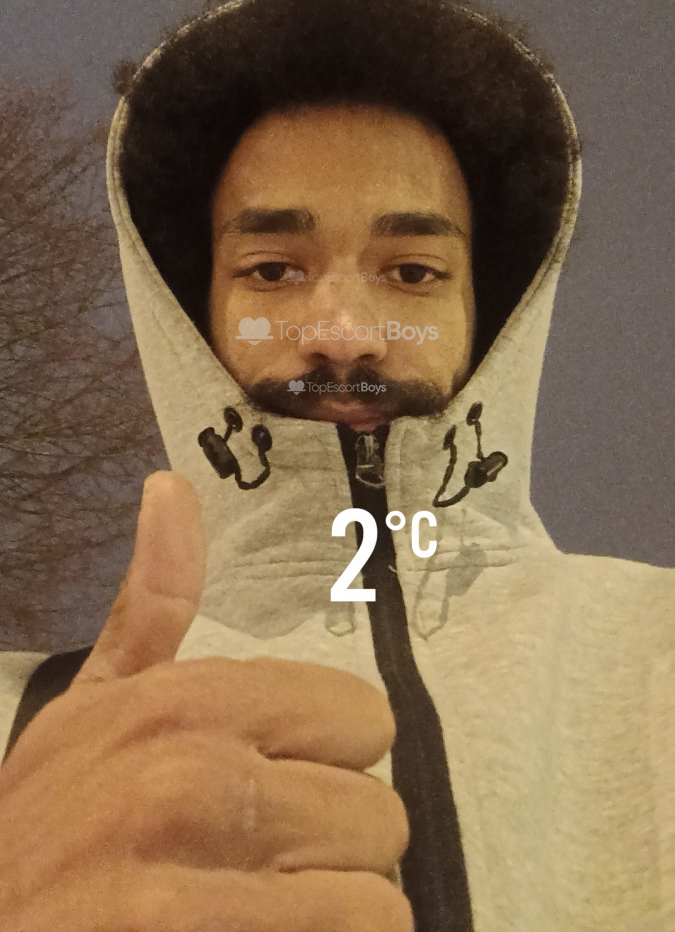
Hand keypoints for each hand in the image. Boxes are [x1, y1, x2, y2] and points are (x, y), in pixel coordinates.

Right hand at [0, 472, 410, 930]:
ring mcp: (191, 884)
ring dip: (331, 919)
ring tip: (260, 915)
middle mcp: (194, 779)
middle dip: (333, 851)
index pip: (364, 718)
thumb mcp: (87, 707)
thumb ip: (152, 606)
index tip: (276, 785)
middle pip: (380, 815)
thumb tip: (170, 485)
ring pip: (376, 901)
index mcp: (183, 702)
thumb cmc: (44, 831)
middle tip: (261, 870)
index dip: (328, 761)